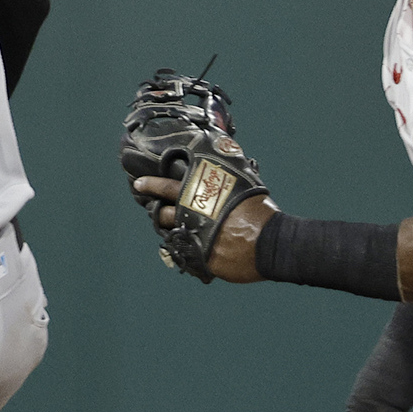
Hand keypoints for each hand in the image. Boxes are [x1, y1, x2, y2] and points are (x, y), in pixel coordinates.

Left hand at [130, 176, 275, 282]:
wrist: (272, 244)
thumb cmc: (260, 213)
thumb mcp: (243, 186)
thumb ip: (226, 177)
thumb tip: (226, 152)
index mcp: (202, 196)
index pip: (168, 188)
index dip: (152, 185)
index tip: (140, 184)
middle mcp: (193, 217)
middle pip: (163, 213)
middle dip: (157, 211)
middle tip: (155, 209)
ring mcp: (195, 239)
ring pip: (173, 233)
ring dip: (171, 230)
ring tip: (174, 227)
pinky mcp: (201, 259)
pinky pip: (189, 254)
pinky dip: (192, 249)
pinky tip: (197, 247)